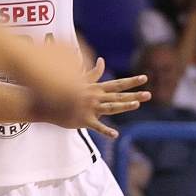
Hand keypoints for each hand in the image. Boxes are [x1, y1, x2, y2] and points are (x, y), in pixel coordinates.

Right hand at [31, 57, 150, 137]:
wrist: (47, 103)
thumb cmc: (63, 91)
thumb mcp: (78, 79)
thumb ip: (93, 72)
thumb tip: (102, 60)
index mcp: (95, 88)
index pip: (117, 83)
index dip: (132, 81)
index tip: (145, 78)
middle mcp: (95, 96)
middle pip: (118, 95)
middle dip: (134, 94)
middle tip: (149, 94)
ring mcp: (89, 108)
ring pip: (110, 107)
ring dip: (124, 106)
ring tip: (137, 105)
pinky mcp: (83, 119)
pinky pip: (96, 126)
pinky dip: (106, 131)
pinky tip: (115, 135)